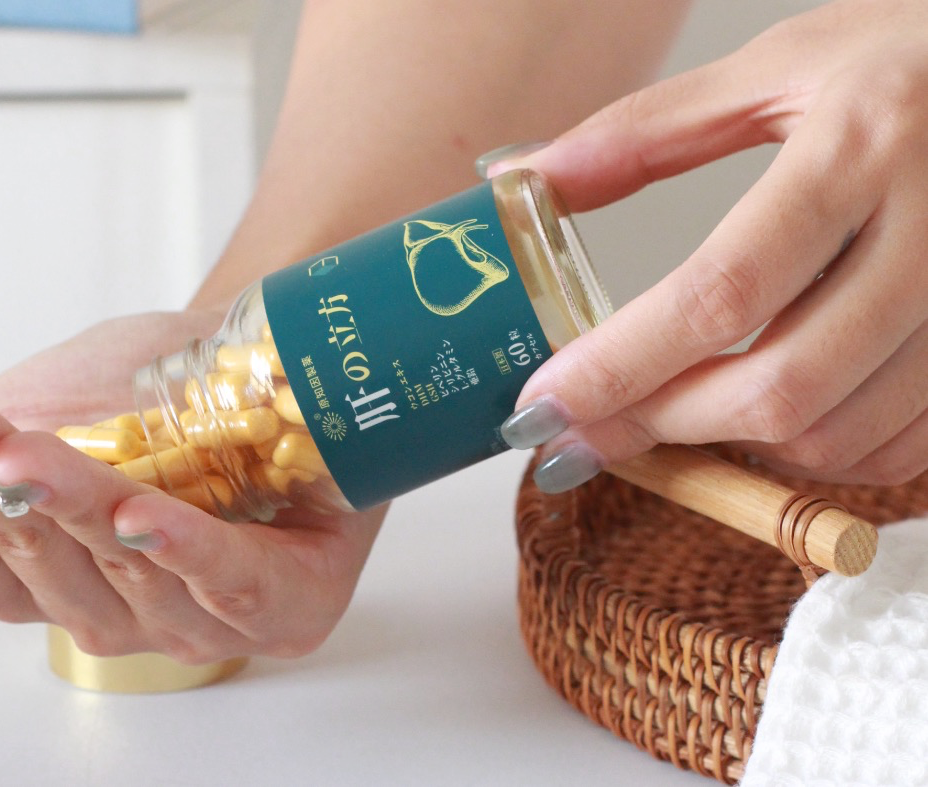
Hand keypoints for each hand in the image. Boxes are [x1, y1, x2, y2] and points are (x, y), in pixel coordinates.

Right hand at [0, 312, 384, 660]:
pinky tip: (141, 518)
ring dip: (74, 510)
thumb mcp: (36, 419)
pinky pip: (231, 583)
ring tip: (27, 456)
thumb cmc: (156, 396)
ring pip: (126, 568)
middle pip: (39, 560)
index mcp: (53, 575)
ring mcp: (201, 614)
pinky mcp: (284, 603)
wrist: (272, 356)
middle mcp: (120, 605)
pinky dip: (183, 552)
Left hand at [491, 0, 927, 489]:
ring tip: (667, 415)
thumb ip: (649, 130)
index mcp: (863, 147)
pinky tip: (762, 418)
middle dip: (663, 424)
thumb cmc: (915, 57)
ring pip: (837, 435)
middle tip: (590, 427)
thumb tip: (527, 179)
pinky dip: (813, 454)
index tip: (544, 404)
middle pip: (780, 387)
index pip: (719, 293)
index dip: (619, 367)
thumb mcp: (782, 64)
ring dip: (732, 446)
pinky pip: (901, 449)